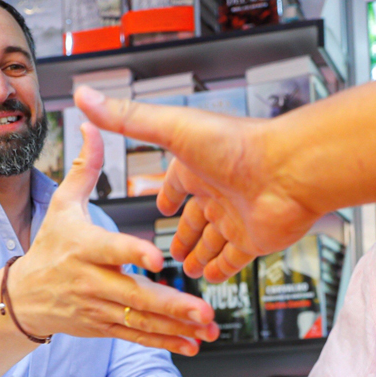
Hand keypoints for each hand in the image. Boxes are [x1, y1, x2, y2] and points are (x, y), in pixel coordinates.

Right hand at [6, 121, 220, 354]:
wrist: (22, 298)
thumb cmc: (49, 246)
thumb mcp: (62, 205)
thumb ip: (84, 168)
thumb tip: (91, 124)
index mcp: (84, 246)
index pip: (112, 249)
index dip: (133, 252)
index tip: (157, 258)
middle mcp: (92, 280)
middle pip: (135, 294)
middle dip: (171, 303)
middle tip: (203, 308)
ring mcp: (99, 308)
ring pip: (142, 319)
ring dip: (178, 327)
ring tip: (208, 327)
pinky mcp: (105, 327)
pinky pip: (139, 337)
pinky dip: (166, 343)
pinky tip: (193, 344)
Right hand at [75, 86, 321, 282]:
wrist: (288, 170)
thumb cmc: (238, 145)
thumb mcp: (173, 129)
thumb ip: (128, 119)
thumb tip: (86, 98)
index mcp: (198, 165)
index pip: (177, 183)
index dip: (167, 195)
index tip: (160, 207)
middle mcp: (219, 191)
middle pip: (195, 218)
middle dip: (182, 235)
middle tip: (167, 252)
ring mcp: (237, 217)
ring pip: (213, 241)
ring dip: (199, 254)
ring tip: (184, 270)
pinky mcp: (253, 240)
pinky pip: (235, 259)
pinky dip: (222, 269)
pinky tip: (213, 278)